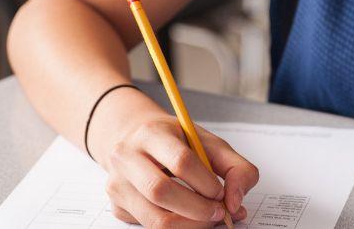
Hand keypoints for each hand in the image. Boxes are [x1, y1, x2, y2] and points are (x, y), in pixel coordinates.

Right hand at [96, 105, 257, 227]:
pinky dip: (177, 228)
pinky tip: (189, 218)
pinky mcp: (118, 207)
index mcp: (151, 133)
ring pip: (155, 219)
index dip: (206, 183)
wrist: (135, 141)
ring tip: (208, 219)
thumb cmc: (175, 142)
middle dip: (198, 210)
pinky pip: (150, 227)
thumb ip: (235, 168)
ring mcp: (118, 184)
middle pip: (161, 191)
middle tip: (219, 213)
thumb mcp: (208, 143)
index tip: (221, 193)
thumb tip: (235, 201)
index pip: (180, 161)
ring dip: (190, 226)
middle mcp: (126, 157)